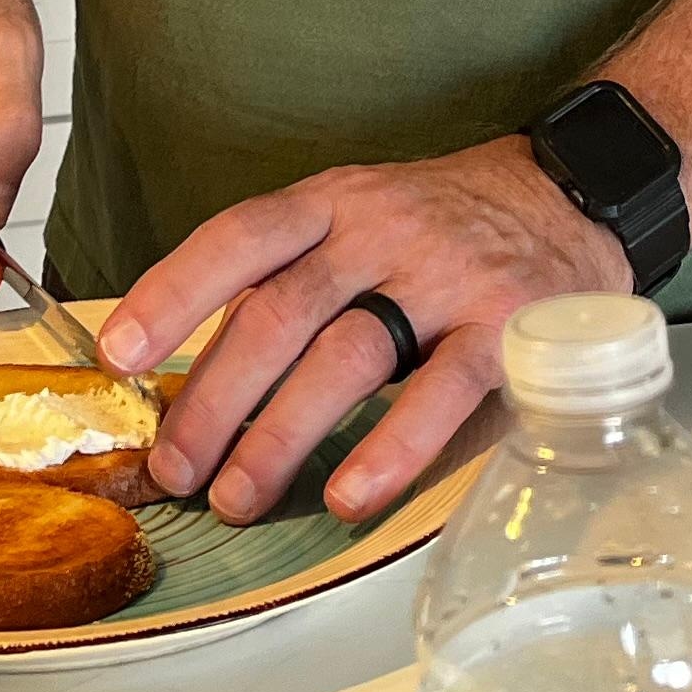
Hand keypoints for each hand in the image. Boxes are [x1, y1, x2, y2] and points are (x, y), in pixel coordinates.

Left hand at [101, 136, 632, 525]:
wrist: (575, 193)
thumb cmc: (446, 225)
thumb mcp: (361, 216)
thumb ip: (292, 276)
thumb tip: (196, 362)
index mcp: (336, 202)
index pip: (240, 237)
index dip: (173, 292)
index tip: (116, 352)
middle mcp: (384, 231)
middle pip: (279, 314)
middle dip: (213, 400)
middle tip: (175, 469)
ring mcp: (448, 278)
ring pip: (346, 357)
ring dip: (279, 437)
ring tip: (238, 498)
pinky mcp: (506, 328)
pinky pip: (440, 393)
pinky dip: (388, 449)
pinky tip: (346, 495)